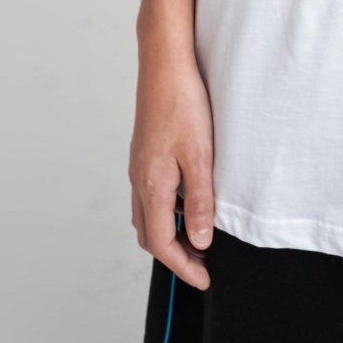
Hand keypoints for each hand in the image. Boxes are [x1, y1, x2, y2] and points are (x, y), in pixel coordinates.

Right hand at [129, 43, 216, 289]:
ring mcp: (139, 165)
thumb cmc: (182, 102)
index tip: (204, 279)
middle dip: (174, 255)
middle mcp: (139, 179)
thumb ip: (200, 200)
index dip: (183, 266)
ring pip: (147, 215)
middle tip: (202, 264)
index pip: (162, 243)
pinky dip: (166, 209)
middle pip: (150, 234)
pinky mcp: (144, 152)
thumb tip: (202, 239)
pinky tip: (187, 199)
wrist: (164, 62)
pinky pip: (150, 194)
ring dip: (169, 232)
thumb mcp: (200, 155)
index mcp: (151, 184)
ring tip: (198, 236)